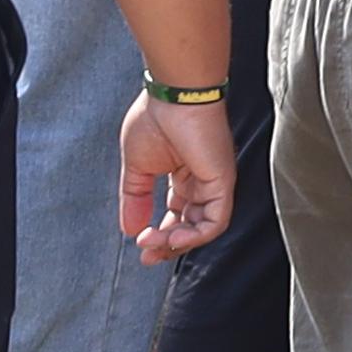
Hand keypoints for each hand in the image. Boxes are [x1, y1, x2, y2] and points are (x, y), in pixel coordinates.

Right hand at [120, 88, 237, 257]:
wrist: (172, 95)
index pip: (176, 215)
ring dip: (177, 242)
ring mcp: (214, 182)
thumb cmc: (156, 117)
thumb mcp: (137, 166)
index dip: (160, 235)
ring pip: (203, 228)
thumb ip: (135, 198)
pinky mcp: (222, 182)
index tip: (140, 245)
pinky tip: (173, 237)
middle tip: (147, 256)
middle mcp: (201, 181)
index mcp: (182, 175)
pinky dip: (195, 235)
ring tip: (153, 242)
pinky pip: (215, 220)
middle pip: (190, 226)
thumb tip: (129, 229)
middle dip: (168, 245)